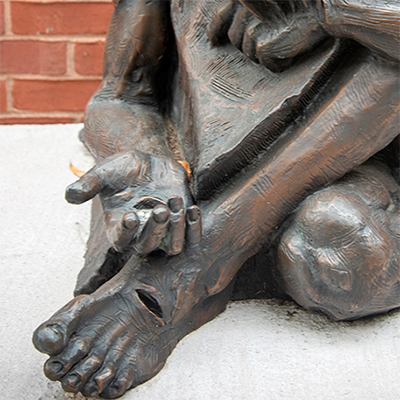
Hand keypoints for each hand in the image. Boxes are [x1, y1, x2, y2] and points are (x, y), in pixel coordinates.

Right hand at [65, 152, 200, 255]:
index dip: (125, 232)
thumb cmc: (121, 171)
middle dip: (155, 230)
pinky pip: (191, 236)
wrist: (147, 164)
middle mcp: (141, 234)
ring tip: (174, 202)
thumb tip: (69, 195)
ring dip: (176, 229)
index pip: (121, 240)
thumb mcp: (103, 173)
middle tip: (160, 209)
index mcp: (119, 228)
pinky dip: (194, 227)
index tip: (130, 215)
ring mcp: (163, 231)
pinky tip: (192, 208)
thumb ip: (88, 185)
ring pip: (172, 246)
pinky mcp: (181, 223)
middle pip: (148, 247)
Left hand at [208, 0, 327, 71]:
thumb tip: (226, 31)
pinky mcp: (263, 45)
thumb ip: (250, 11)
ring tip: (284, 39)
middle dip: (250, 43)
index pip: (220, 17)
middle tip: (272, 37)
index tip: (213, 40)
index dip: (215, 30)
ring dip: (265, 52)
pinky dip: (278, 61)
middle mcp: (245, 12)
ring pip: (249, 53)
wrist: (325, 11)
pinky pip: (265, 62)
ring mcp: (253, 29)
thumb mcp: (270, 4)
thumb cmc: (300, 8)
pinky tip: (290, 49)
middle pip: (236, 39)